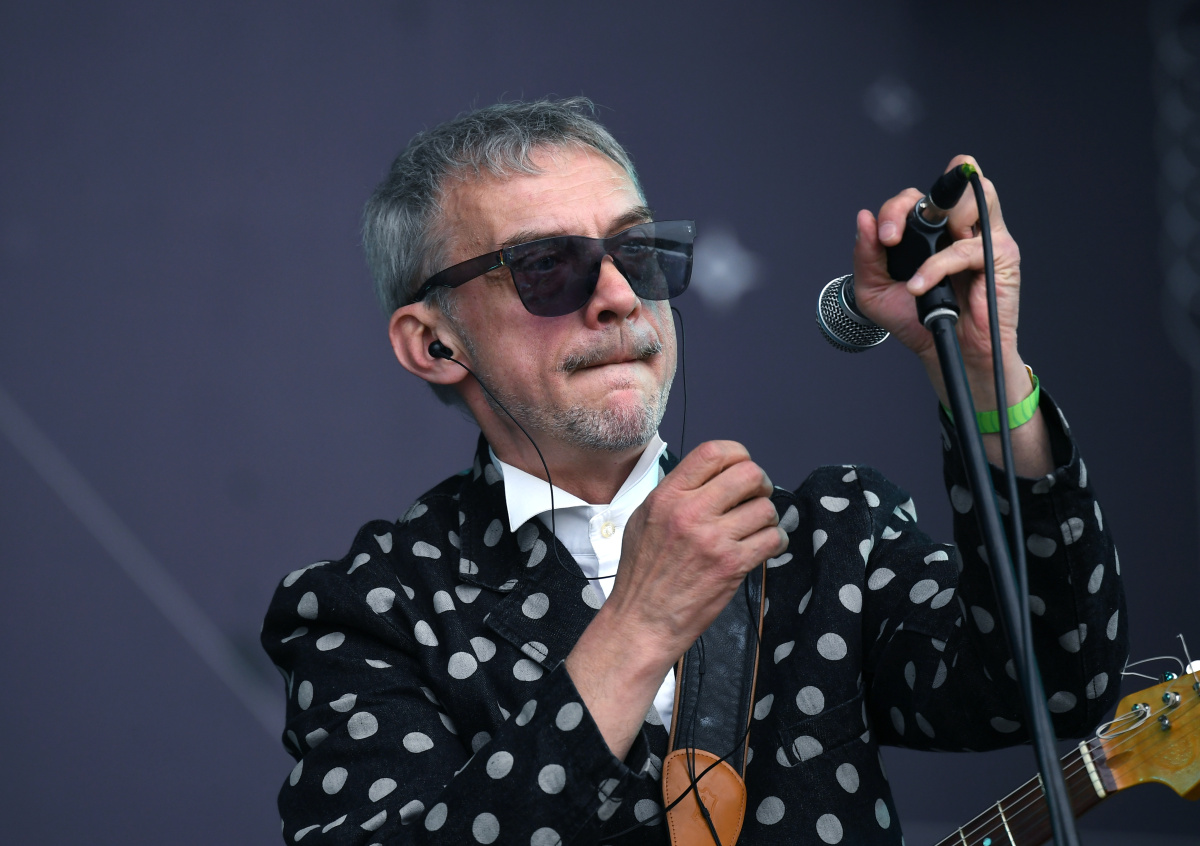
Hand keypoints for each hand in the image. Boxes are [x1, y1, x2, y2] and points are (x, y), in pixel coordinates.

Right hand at [565, 440, 786, 757]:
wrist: (642, 620)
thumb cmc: (642, 574)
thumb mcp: (644, 519)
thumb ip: (675, 495)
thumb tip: (711, 478)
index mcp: (668, 496)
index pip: (713, 452)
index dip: (737, 455)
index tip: (741, 467)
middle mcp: (690, 512)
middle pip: (748, 474)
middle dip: (760, 483)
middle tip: (756, 497)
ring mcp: (713, 539)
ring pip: (765, 508)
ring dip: (768, 517)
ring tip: (757, 527)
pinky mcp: (731, 566)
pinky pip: (772, 539)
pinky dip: (775, 541)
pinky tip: (764, 546)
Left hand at [851, 155, 1024, 408]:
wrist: (942, 351)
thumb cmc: (915, 320)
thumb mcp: (875, 291)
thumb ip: (866, 255)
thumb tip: (864, 218)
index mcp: (931, 230)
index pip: (916, 198)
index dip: (895, 210)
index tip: (883, 239)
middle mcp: (959, 228)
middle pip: (946, 186)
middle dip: (911, 205)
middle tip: (891, 238)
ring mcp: (984, 237)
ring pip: (977, 193)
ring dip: (945, 216)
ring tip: (925, 252)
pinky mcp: (1001, 255)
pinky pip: (967, 248)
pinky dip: (938, 266)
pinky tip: (921, 286)